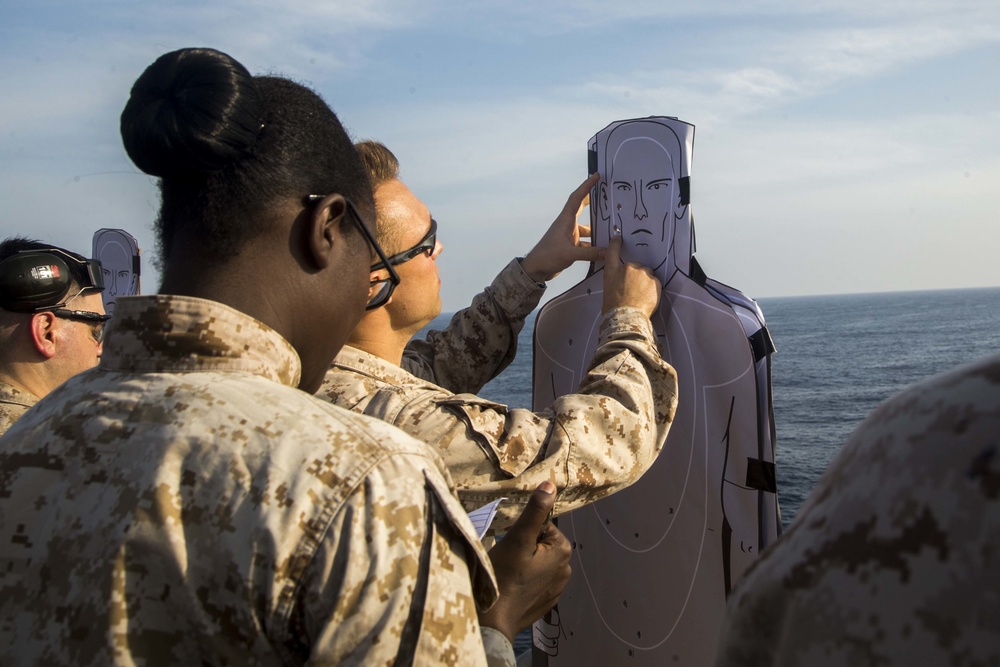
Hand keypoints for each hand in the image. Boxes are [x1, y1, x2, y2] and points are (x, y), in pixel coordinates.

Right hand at [479, 481, 571, 644]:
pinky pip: (536, 579)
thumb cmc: (504, 577)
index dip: (523, 532)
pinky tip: (512, 586)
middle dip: (524, 547)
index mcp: (562, 549)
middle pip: (540, 543)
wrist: (495, 621)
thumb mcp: (518, 540)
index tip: (511, 546)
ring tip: (508, 573)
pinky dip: (524, 579)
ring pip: (537, 561)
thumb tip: (550, 484)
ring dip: (524, 563)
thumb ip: (535, 511)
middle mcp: (565, 568)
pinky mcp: (546, 601)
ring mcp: (557, 587)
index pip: (541, 526)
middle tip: (507, 559)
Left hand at [520, 173, 603, 282]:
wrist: (535, 269)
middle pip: (581, 208)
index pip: (577, 198)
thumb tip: (609, 252)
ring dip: (597, 229)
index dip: (586, 186)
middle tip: (606, 195)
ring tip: (612, 230)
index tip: (596, 176)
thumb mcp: (570, 254)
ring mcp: (568, 235)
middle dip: (593, 201)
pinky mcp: (569, 246)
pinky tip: (603, 251)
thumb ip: (590, 253)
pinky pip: (585, 242)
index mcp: (565, 220)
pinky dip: (593, 245)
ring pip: (586, 228)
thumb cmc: (547, 257)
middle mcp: (567, 225)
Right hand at [601, 234, 660, 316]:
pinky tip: (647, 298)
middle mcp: (628, 268)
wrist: (625, 317)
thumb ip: (616, 279)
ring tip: (641, 296)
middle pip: (636, 266)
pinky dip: (653, 289)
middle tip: (634, 289)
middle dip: (637, 275)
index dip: (615, 243)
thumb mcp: (608, 290)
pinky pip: (655, 282)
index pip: (612, 252)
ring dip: (646, 281)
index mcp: (612, 271)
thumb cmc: (614, 308)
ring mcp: (642, 273)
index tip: (618, 238)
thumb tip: (624, 280)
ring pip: (647, 274)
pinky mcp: (655, 281)